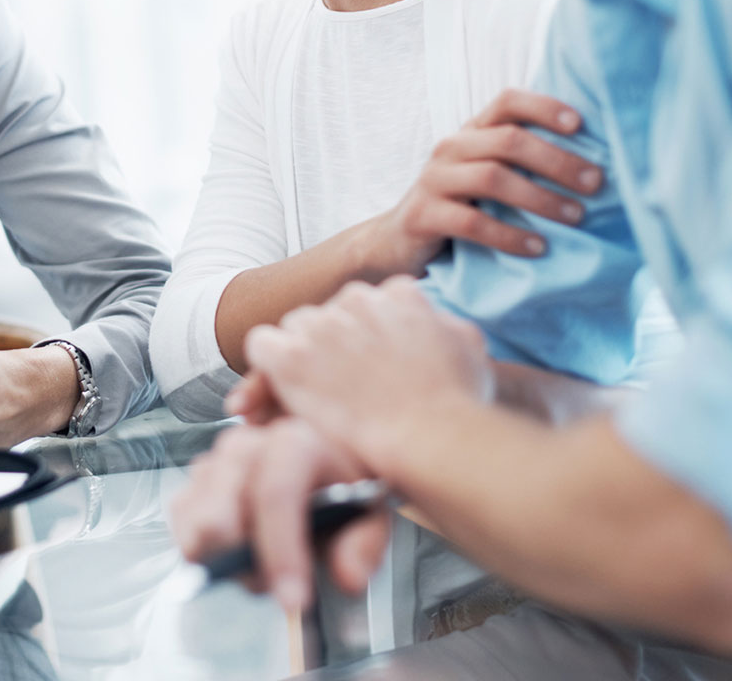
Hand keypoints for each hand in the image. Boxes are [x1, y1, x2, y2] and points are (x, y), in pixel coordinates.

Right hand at [171, 418, 390, 610]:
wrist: (314, 475)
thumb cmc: (339, 493)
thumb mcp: (366, 518)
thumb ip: (361, 546)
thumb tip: (348, 577)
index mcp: (296, 442)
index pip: (275, 494)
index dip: (280, 551)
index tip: (292, 599)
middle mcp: (248, 443)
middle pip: (222, 514)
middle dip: (245, 563)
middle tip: (273, 583)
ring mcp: (215, 460)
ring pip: (198, 522)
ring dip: (223, 559)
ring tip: (257, 564)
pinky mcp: (193, 480)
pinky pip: (180, 520)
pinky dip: (200, 547)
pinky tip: (233, 552)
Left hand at [228, 279, 494, 466]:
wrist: (431, 437)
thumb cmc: (456, 405)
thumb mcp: (470, 348)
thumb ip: (445, 325)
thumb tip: (435, 323)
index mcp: (397, 293)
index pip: (369, 305)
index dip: (368, 339)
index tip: (373, 367)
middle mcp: (356, 299)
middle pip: (330, 315)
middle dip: (334, 346)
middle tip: (345, 387)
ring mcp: (320, 326)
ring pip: (294, 329)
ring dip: (303, 358)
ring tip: (320, 397)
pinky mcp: (290, 356)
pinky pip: (261, 346)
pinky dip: (267, 369)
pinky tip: (286, 391)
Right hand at [354, 89, 603, 278]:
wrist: (397, 242)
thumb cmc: (459, 207)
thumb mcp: (486, 176)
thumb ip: (520, 162)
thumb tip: (592, 165)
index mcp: (471, 132)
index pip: (507, 101)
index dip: (544, 106)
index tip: (581, 125)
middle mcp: (450, 147)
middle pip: (508, 140)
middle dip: (558, 161)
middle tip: (596, 184)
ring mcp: (433, 180)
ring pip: (492, 177)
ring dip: (540, 198)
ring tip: (575, 217)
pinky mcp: (423, 215)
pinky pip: (472, 222)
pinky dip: (510, 235)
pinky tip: (538, 247)